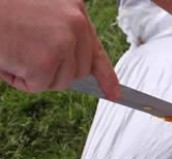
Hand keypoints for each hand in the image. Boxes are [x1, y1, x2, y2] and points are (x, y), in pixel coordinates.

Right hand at [0, 0, 119, 98]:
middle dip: (50, 70)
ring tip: (13, 46)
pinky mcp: (46, 60)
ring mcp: (64, 42)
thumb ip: (60, 33)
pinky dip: (18, 78)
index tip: (115, 93)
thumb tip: (77, 69)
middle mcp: (76, 24)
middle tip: (23, 47)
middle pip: (76, 72)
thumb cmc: (2, 8)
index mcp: (74, 8)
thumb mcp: (39, 11)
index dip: (106, 75)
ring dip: (33, 73)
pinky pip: (38, 86)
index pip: (96, 49)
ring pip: (59, 81)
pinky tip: (7, 55)